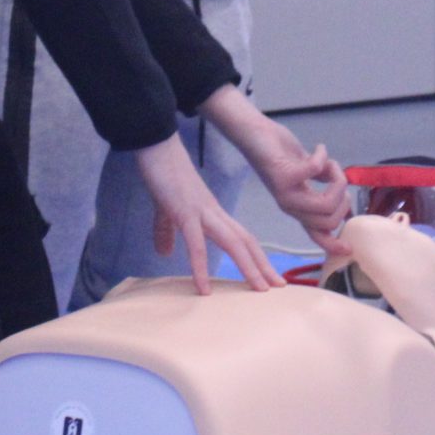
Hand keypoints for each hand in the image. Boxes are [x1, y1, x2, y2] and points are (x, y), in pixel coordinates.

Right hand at [133, 134, 282, 293]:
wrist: (156, 145)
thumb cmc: (162, 173)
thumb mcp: (165, 208)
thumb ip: (167, 230)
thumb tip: (165, 252)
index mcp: (212, 212)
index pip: (242, 237)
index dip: (257, 257)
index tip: (270, 277)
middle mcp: (213, 212)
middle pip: (245, 241)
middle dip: (262, 265)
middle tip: (278, 287)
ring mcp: (201, 211)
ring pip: (233, 242)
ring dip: (248, 267)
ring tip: (259, 289)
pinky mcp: (184, 211)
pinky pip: (196, 243)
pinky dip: (200, 267)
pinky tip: (203, 288)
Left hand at [198, 87, 351, 258]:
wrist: (254, 134)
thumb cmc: (282, 152)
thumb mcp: (307, 174)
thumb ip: (324, 185)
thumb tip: (345, 194)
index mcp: (298, 208)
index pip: (317, 235)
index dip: (334, 244)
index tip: (351, 247)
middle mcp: (292, 206)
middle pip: (329, 222)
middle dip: (344, 200)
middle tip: (339, 179)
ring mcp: (287, 193)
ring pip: (326, 204)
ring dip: (338, 181)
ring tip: (331, 164)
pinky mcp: (283, 176)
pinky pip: (315, 172)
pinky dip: (323, 157)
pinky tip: (319, 148)